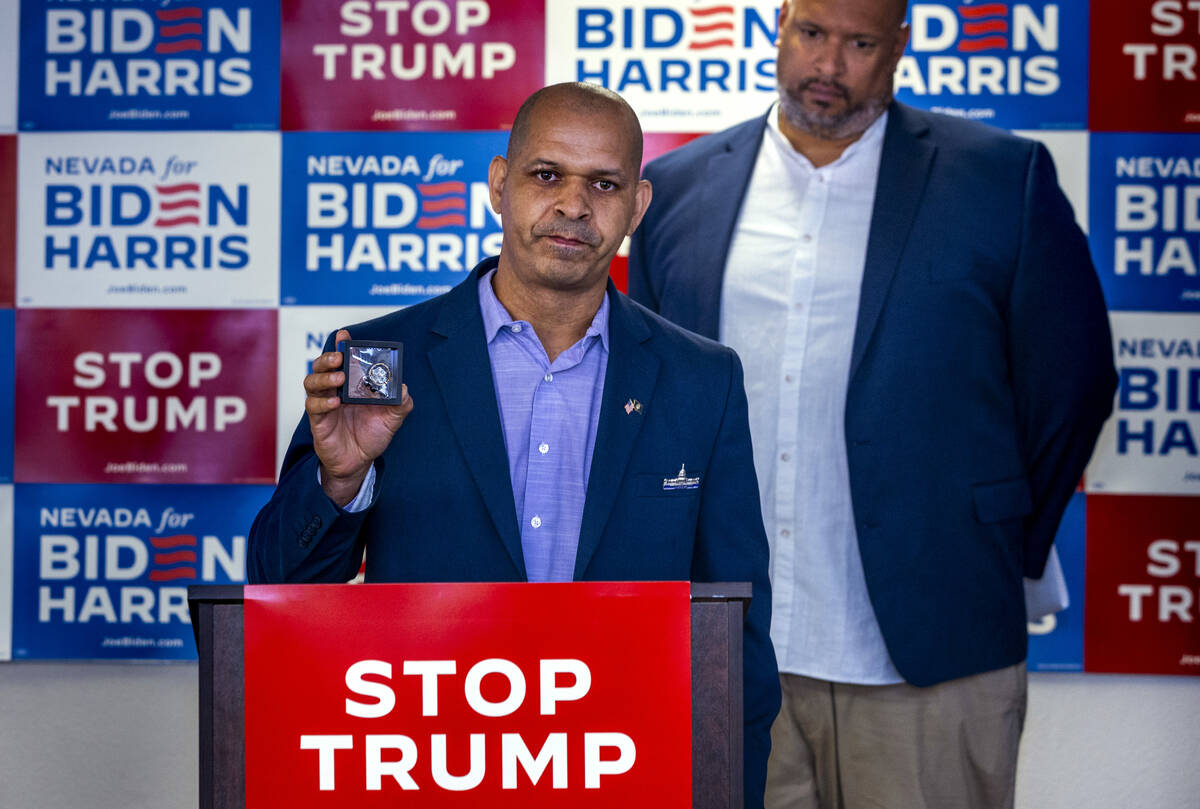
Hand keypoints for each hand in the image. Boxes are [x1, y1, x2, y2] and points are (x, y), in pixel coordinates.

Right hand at [304, 329, 412, 505]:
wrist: (359, 463)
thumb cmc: (371, 436)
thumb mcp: (392, 420)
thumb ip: (400, 404)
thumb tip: (403, 389)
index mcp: (351, 385)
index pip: (342, 361)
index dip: (341, 346)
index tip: (344, 335)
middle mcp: (335, 391)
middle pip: (321, 367)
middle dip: (328, 358)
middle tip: (339, 358)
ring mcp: (324, 404)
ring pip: (312, 382)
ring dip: (324, 377)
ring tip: (339, 378)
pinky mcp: (318, 421)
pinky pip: (313, 407)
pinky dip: (323, 402)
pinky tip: (336, 403)